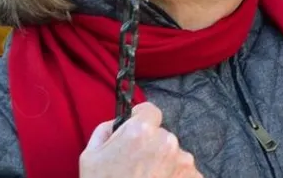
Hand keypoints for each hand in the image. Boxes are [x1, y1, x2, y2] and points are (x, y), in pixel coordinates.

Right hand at [79, 102, 202, 177]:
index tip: (136, 130)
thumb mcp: (90, 156)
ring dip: (164, 162)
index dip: (141, 119)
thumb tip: (118, 123)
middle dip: (151, 145)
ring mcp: (182, 160)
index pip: (150, 111)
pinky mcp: (192, 176)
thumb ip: (106, 130)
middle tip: (136, 164)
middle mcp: (166, 141)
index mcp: (141, 131)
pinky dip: (174, 176)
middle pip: (161, 134)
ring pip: (173, 153)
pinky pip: (183, 170)